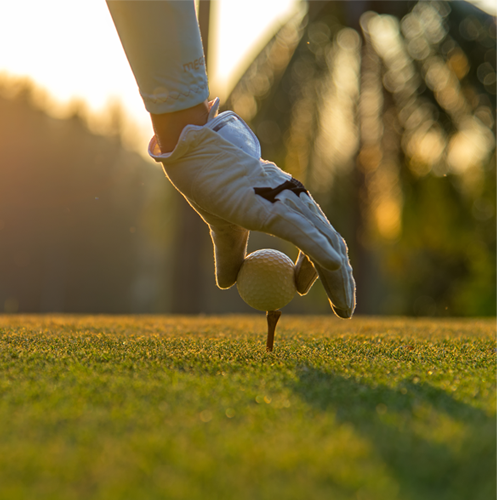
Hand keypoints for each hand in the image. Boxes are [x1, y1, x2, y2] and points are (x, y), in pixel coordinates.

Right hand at [149, 99, 355, 317]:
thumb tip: (227, 284)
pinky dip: (321, 255)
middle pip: (332, 246)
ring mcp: (292, 204)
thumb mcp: (223, 231)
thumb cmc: (210, 187)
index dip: (319, 270)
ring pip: (326, 247)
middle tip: (343, 311)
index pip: (319, 241)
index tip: (300, 290)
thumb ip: (230, 256)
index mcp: (289, 206)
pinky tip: (334, 270)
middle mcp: (298, 203)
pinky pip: (306, 236)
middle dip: (342, 282)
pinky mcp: (278, 209)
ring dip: (338, 281)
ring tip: (343, 310)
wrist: (197, 158)